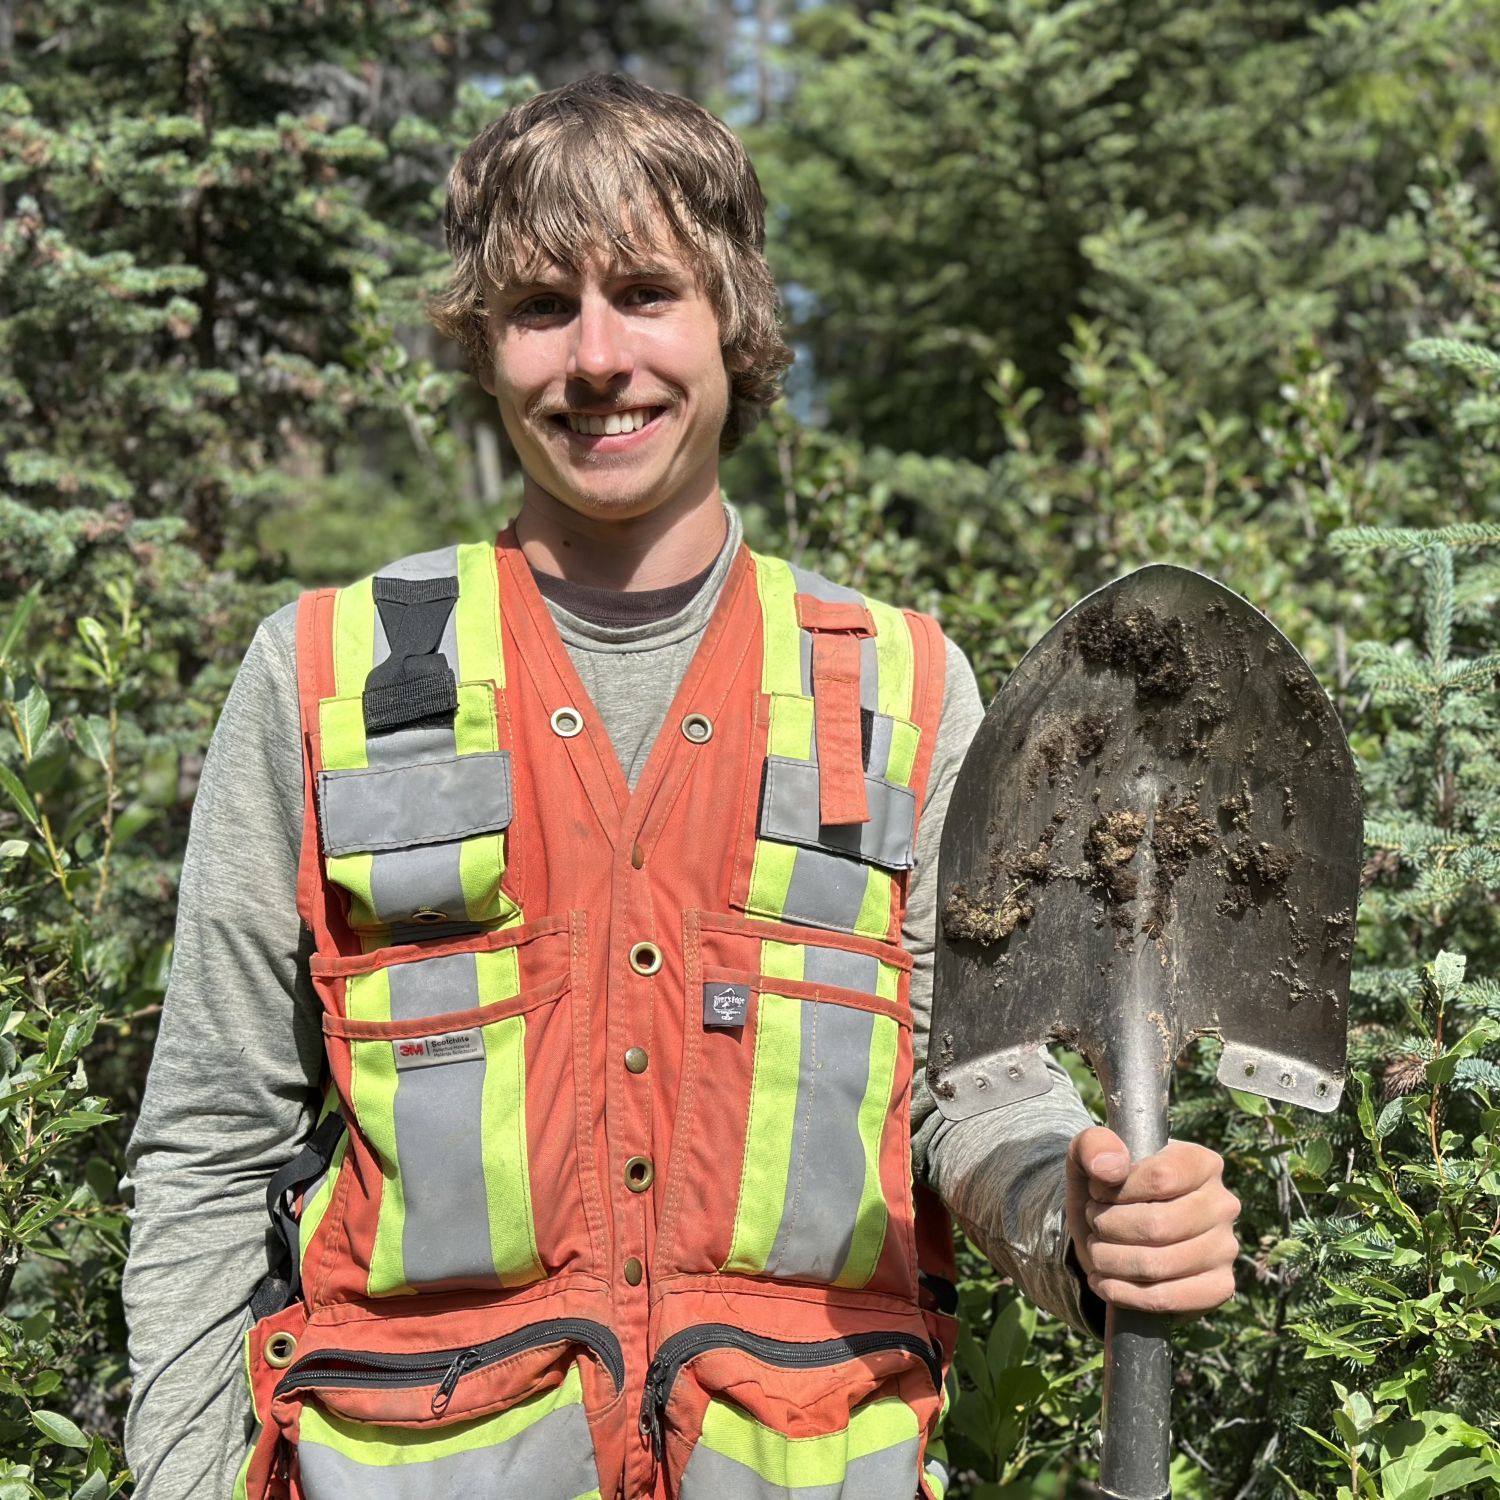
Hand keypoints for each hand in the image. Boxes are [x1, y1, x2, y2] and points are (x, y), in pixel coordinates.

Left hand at [1066, 1125, 1239, 1316]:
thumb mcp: (1090, 1155)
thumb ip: (1093, 1146)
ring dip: (1110, 1260)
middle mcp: (1223, 1204)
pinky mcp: (1219, 1287)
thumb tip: (1111, 1168)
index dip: (1118, 1191)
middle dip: (1108, 1227)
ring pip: (1157, 1265)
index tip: (1097, 1192)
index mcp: (1201, 1162)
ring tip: (1096, 1250)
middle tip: (1094, 1223)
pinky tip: (1104, 1281)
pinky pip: (1166, 1299)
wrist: (1115, 1235)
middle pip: (1156, 1225)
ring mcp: (1225, 1248)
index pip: (1161, 1178)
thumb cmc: (1107, 1188)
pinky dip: (1123, 1293)